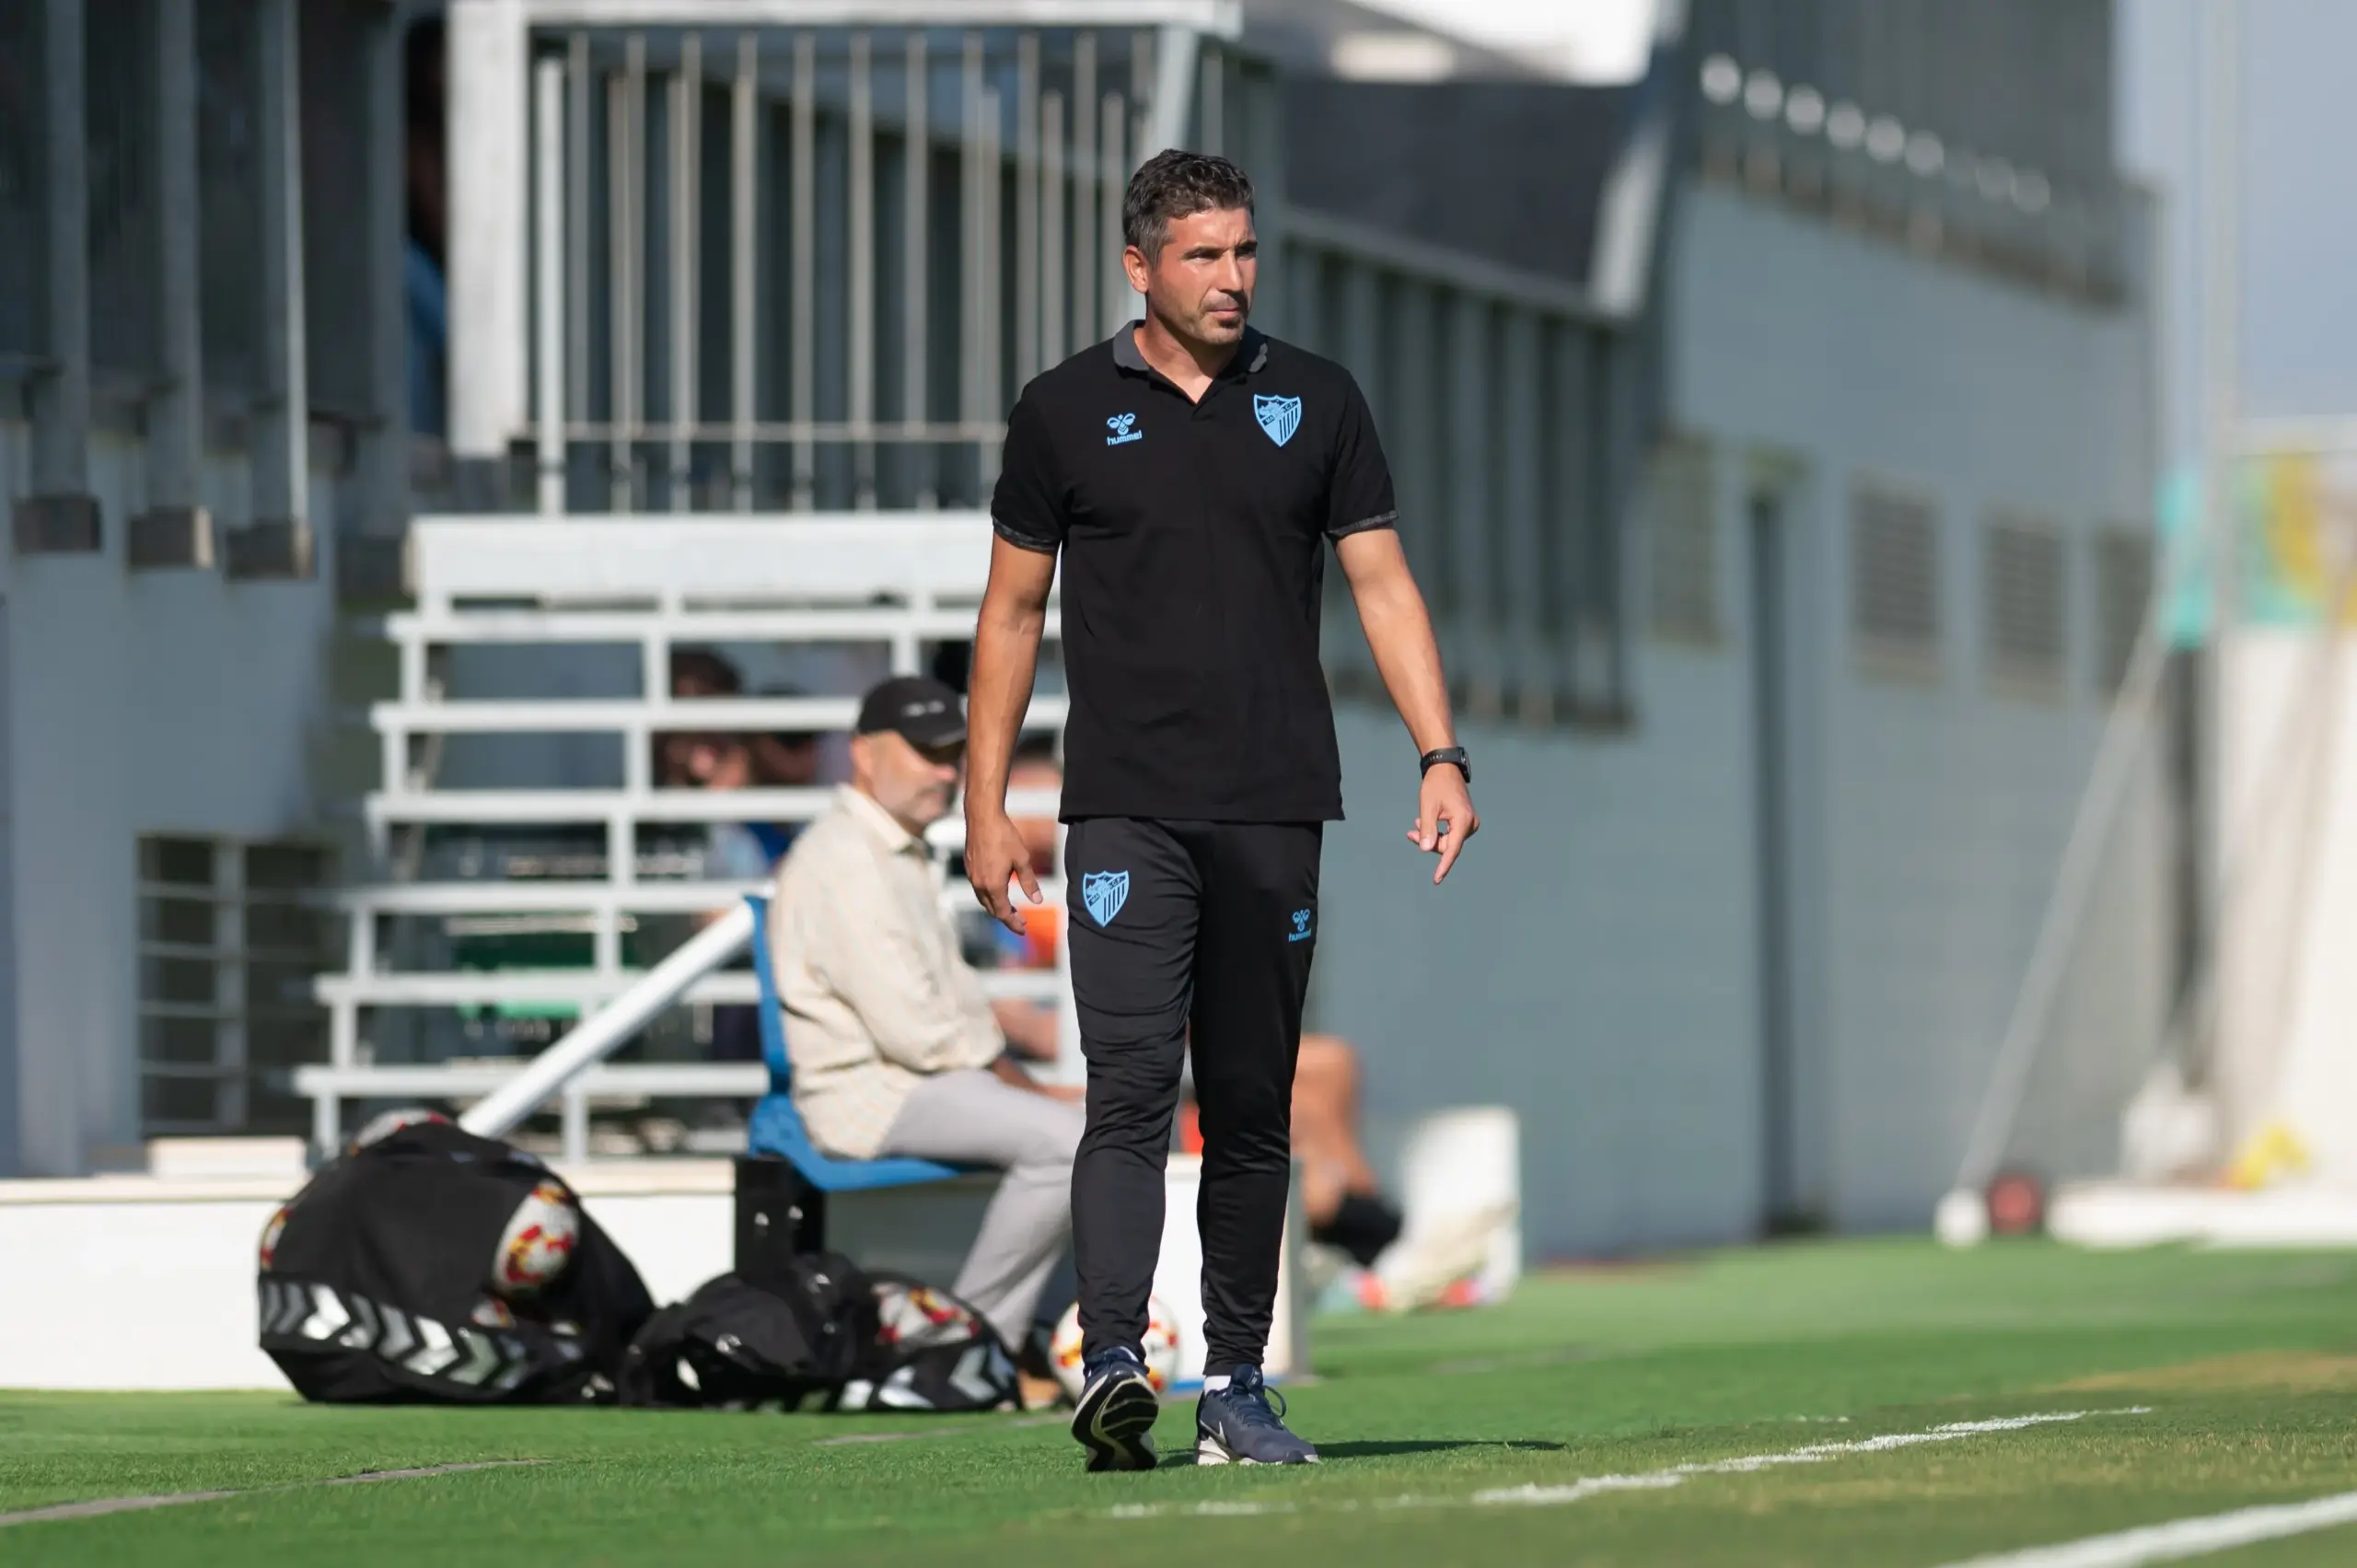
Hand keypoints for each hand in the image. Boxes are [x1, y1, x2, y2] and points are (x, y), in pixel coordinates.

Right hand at [966, 807, 1041, 931]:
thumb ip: (1030, 882)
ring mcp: (972, 876)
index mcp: (993, 885)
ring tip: (1010, 908)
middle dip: (1006, 917)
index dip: (1013, 924)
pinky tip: (998, 890)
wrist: (983, 817)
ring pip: (984, 900)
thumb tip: (1038, 901)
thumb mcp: (1022, 859)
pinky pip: (979, 889)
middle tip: (1020, 920)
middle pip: (992, 910)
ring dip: (996, 907)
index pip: (1002, 913)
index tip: (1023, 929)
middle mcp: (979, 884)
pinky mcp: (969, 868)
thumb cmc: (1004, 836)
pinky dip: (989, 896)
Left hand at [1405, 762, 1478, 884]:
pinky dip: (1436, 831)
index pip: (1452, 850)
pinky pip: (1450, 833)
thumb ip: (1427, 829)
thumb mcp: (1428, 807)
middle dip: (1429, 842)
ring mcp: (1469, 823)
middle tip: (1411, 833)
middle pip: (1448, 845)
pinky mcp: (1465, 821)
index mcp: (1463, 821)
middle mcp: (1470, 824)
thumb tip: (1426, 849)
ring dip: (1431, 836)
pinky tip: (1423, 823)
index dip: (1443, 866)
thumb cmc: (1436, 785)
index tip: (1436, 880)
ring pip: (1448, 840)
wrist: (1445, 768)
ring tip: (1415, 825)